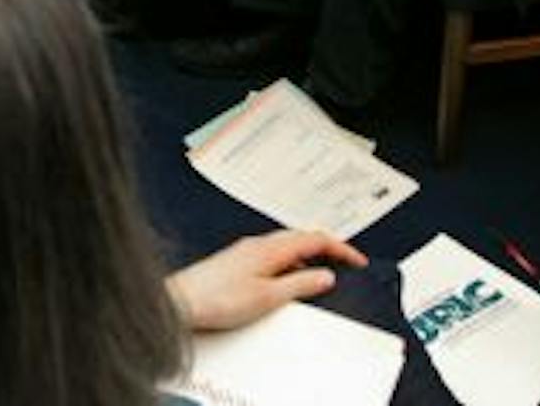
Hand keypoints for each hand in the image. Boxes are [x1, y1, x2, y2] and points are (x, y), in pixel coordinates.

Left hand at [165, 229, 366, 332]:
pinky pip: (274, 253)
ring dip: (309, 253)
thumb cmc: (217, 297)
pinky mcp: (238, 260)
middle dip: (327, 247)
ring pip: (288, 245)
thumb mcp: (268, 297)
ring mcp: (247, 250)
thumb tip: (325, 276)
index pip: (315, 239)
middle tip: (345, 260)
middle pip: (302, 237)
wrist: (182, 301)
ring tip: (322, 270)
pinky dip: (291, 261)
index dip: (341, 248)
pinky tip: (288, 277)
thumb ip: (300, 284)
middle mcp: (259, 244)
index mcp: (271, 248)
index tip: (356, 259)